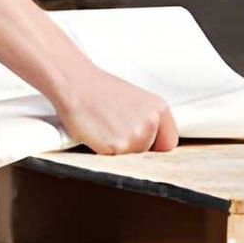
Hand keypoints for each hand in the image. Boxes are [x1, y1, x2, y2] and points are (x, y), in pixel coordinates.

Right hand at [53, 68, 177, 154]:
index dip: (152, 146)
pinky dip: (104, 151)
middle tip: (113, 129)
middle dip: (133, 149)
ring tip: (103, 128)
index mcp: (160, 109)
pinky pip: (114, 161)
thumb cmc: (99, 91)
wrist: (75, 82)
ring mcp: (136, 136)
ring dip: (118, 151)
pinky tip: (96, 132)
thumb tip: (150, 146)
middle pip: (149, 154)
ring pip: (131, 159)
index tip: (139, 143)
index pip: (168, 143)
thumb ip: (146, 122)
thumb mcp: (134, 102)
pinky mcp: (117, 147)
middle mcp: (152, 122)